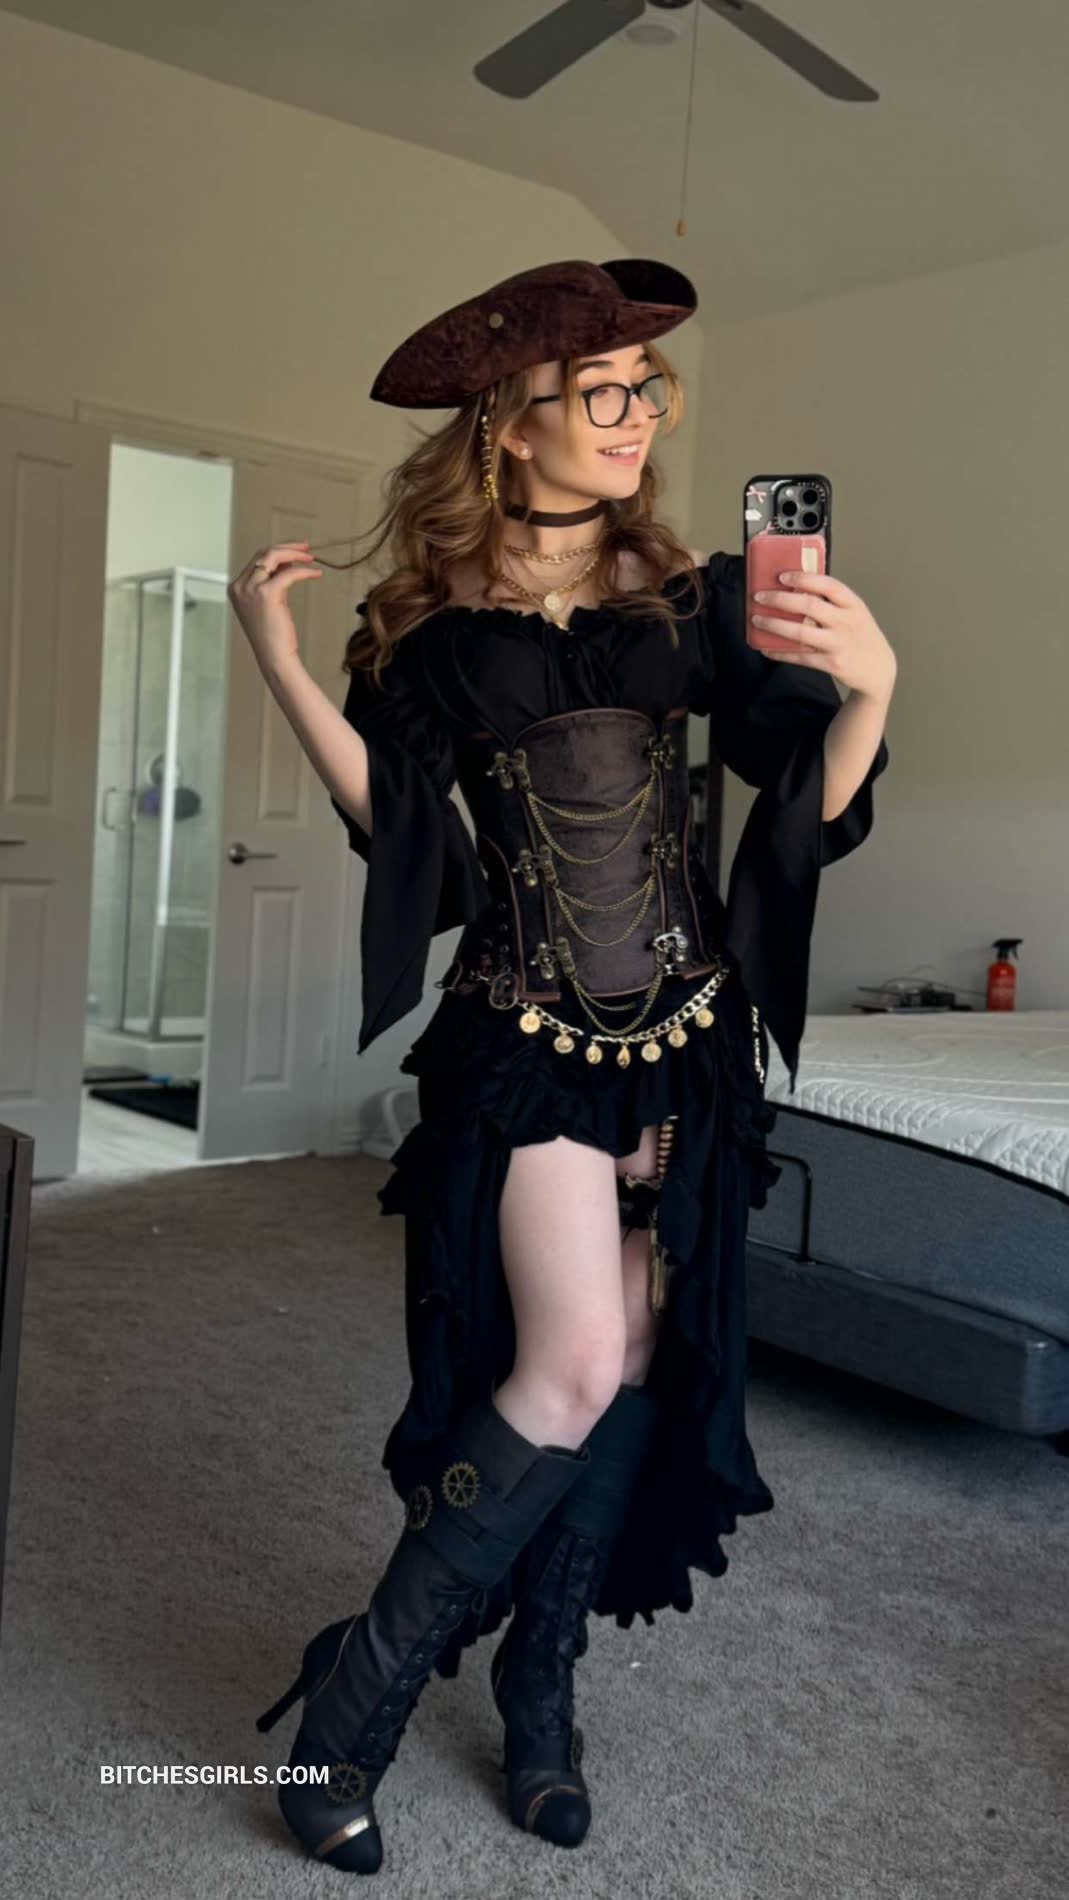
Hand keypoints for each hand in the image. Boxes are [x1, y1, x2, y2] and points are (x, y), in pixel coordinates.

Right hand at [227, 539, 322, 673]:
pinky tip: (315, 574)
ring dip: (294, 554)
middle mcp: (240, 586)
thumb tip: (287, 563)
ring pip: (273, 556)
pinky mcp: (266, 594)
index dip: (278, 553)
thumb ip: (272, 582)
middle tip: (305, 549)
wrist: (274, 657)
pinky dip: (304, 571)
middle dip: (286, 548)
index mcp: (236, 588)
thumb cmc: (273, 636)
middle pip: (263, 553)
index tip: (295, 553)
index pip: (256, 560)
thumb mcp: (268, 604)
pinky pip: (289, 573)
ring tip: (311, 557)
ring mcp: (250, 589)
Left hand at [750, 570, 896, 701]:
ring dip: (774, 625)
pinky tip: (766, 648)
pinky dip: (780, 652)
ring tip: (757, 620)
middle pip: (809, 606)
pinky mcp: (832, 664)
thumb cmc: (861, 635)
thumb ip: (832, 601)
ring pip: (801, 632)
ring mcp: (839, 643)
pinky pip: (800, 657)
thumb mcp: (854, 612)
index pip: (827, 584)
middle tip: (759, 597)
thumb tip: (795, 588)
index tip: (782, 576)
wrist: (879, 670)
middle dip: (780, 600)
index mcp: (853, 604)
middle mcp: (847, 622)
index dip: (803, 579)